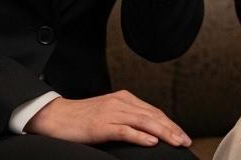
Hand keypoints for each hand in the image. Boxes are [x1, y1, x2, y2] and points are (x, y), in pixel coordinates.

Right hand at [24, 89, 190, 147]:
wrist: (55, 116)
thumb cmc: (80, 118)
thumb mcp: (108, 114)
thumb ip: (126, 119)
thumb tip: (147, 132)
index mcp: (123, 99)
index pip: (153, 112)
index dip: (170, 124)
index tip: (182, 135)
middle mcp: (120, 102)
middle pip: (152, 116)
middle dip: (172, 129)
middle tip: (185, 141)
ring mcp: (111, 113)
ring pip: (143, 122)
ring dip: (163, 133)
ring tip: (176, 142)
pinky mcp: (101, 125)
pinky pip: (124, 130)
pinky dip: (140, 136)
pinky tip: (151, 141)